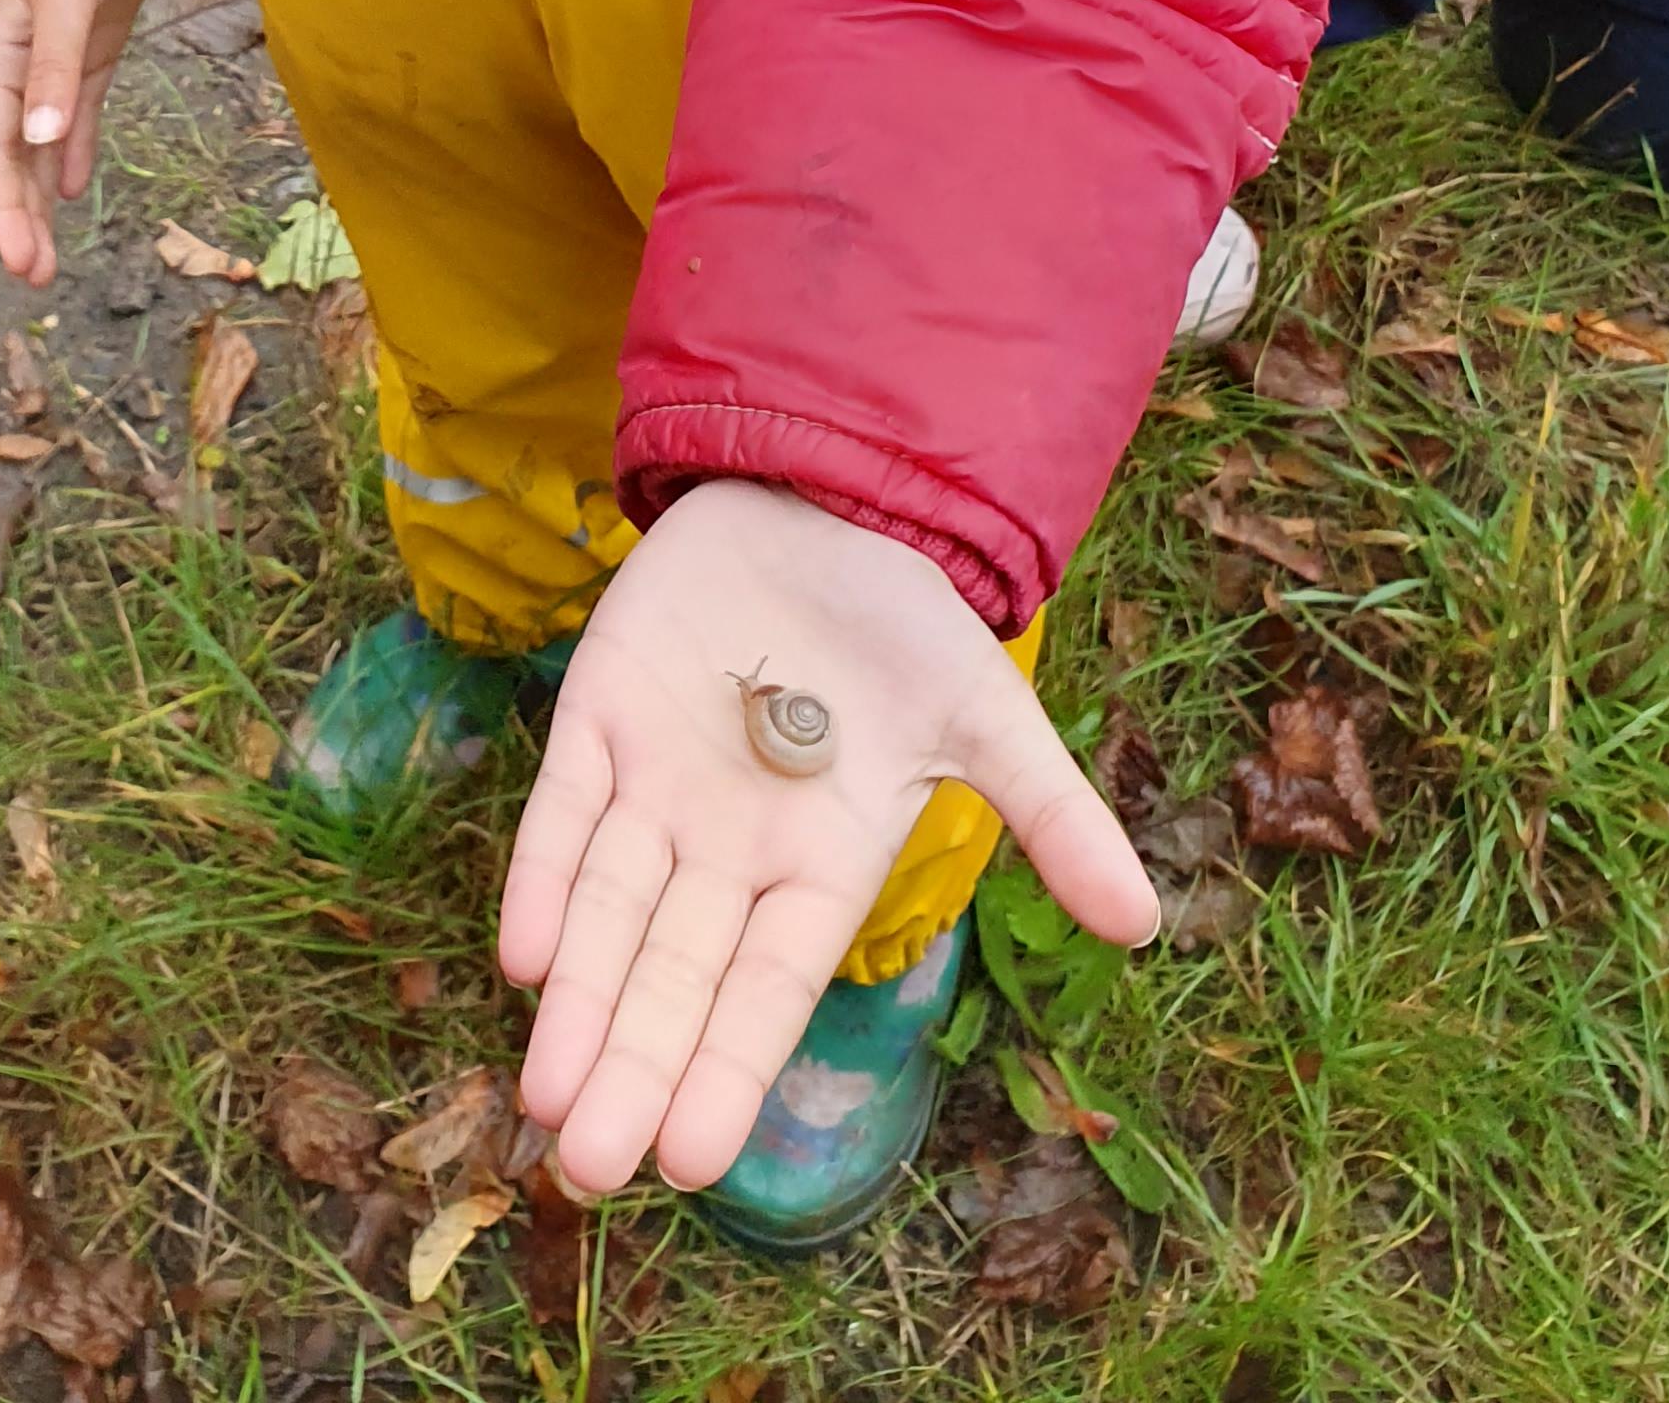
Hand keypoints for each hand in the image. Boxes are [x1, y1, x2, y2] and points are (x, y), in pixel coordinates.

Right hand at [0, 0, 165, 284]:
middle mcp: (19, 71)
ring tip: (48, 258)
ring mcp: (54, 68)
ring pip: (42, 148)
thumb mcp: (64, 6)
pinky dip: (72, 155)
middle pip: (14, 159)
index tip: (19, 258)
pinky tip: (71, 192)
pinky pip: (75, 120)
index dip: (4, 206)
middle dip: (22, 218)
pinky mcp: (88, 60)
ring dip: (43, 200)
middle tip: (36, 278)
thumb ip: (54, 73)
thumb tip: (39, 145)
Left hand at [499, 481, 1156, 1198]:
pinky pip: (563, 809)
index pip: (768, 987)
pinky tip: (522, 952)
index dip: (729, 1068)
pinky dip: (541, 875)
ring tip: (544, 1095)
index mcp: (820, 865)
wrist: (827, 500)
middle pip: (673, 974)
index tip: (691, 1165)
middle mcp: (728, 846)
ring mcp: (656, 782)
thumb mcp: (987, 714)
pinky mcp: (597, 711)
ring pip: (607, 912)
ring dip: (576, 1000)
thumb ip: (1053, 816)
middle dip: (632, 1067)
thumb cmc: (906, 623)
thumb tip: (1146, 924)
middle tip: (585, 1168)